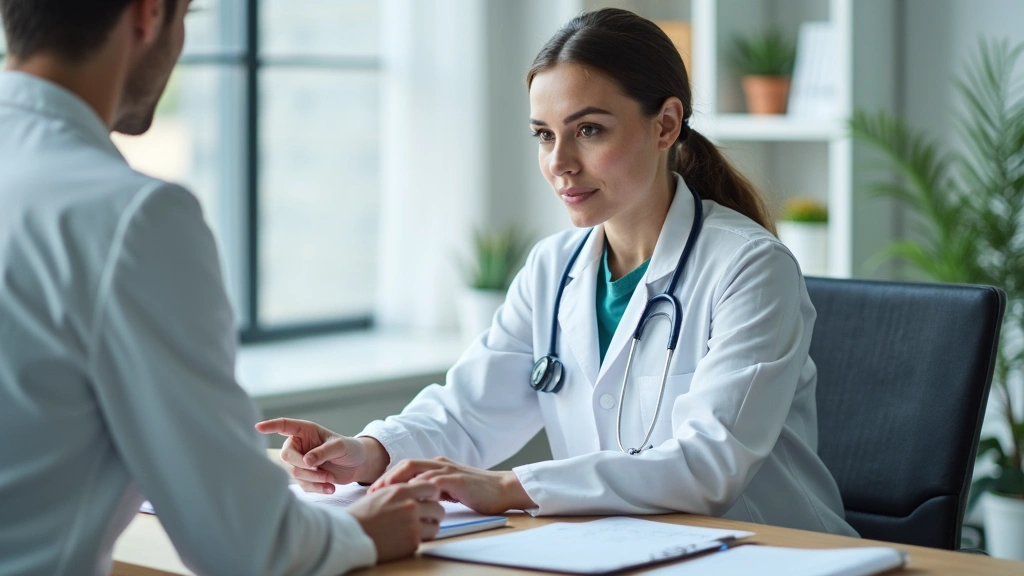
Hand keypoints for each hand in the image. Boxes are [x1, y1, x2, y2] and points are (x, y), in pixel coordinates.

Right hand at [255, 418, 388, 492]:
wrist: (358, 465)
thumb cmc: (350, 448)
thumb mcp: (340, 446)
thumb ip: (323, 452)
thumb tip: (306, 462)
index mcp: (306, 431)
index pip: (284, 426)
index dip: (270, 426)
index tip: (257, 428)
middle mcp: (300, 445)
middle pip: (287, 455)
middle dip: (302, 465)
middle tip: (319, 469)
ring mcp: (301, 462)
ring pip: (295, 473)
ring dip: (313, 478)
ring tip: (330, 479)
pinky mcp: (306, 477)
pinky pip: (304, 485)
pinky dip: (317, 488)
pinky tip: (331, 488)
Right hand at [347, 483, 444, 561]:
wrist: (350, 536)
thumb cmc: (361, 515)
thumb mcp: (381, 493)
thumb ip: (400, 490)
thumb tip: (414, 488)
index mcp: (401, 491)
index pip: (431, 487)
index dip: (431, 495)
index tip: (428, 500)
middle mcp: (410, 506)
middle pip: (438, 507)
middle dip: (433, 513)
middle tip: (426, 517)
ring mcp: (413, 525)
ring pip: (436, 525)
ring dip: (430, 526)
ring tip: (418, 528)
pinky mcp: (412, 543)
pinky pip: (426, 539)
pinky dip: (420, 539)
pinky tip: (407, 538)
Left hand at [368, 457, 536, 515]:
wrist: (503, 489)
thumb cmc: (478, 492)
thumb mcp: (451, 490)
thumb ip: (435, 490)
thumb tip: (418, 498)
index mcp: (438, 465)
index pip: (407, 467)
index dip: (389, 477)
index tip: (375, 491)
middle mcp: (440, 464)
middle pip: (407, 464)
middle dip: (388, 477)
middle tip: (373, 492)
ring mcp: (448, 470)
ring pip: (416, 470)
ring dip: (398, 481)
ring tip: (385, 493)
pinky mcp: (457, 479)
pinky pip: (434, 481)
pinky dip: (420, 487)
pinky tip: (410, 496)